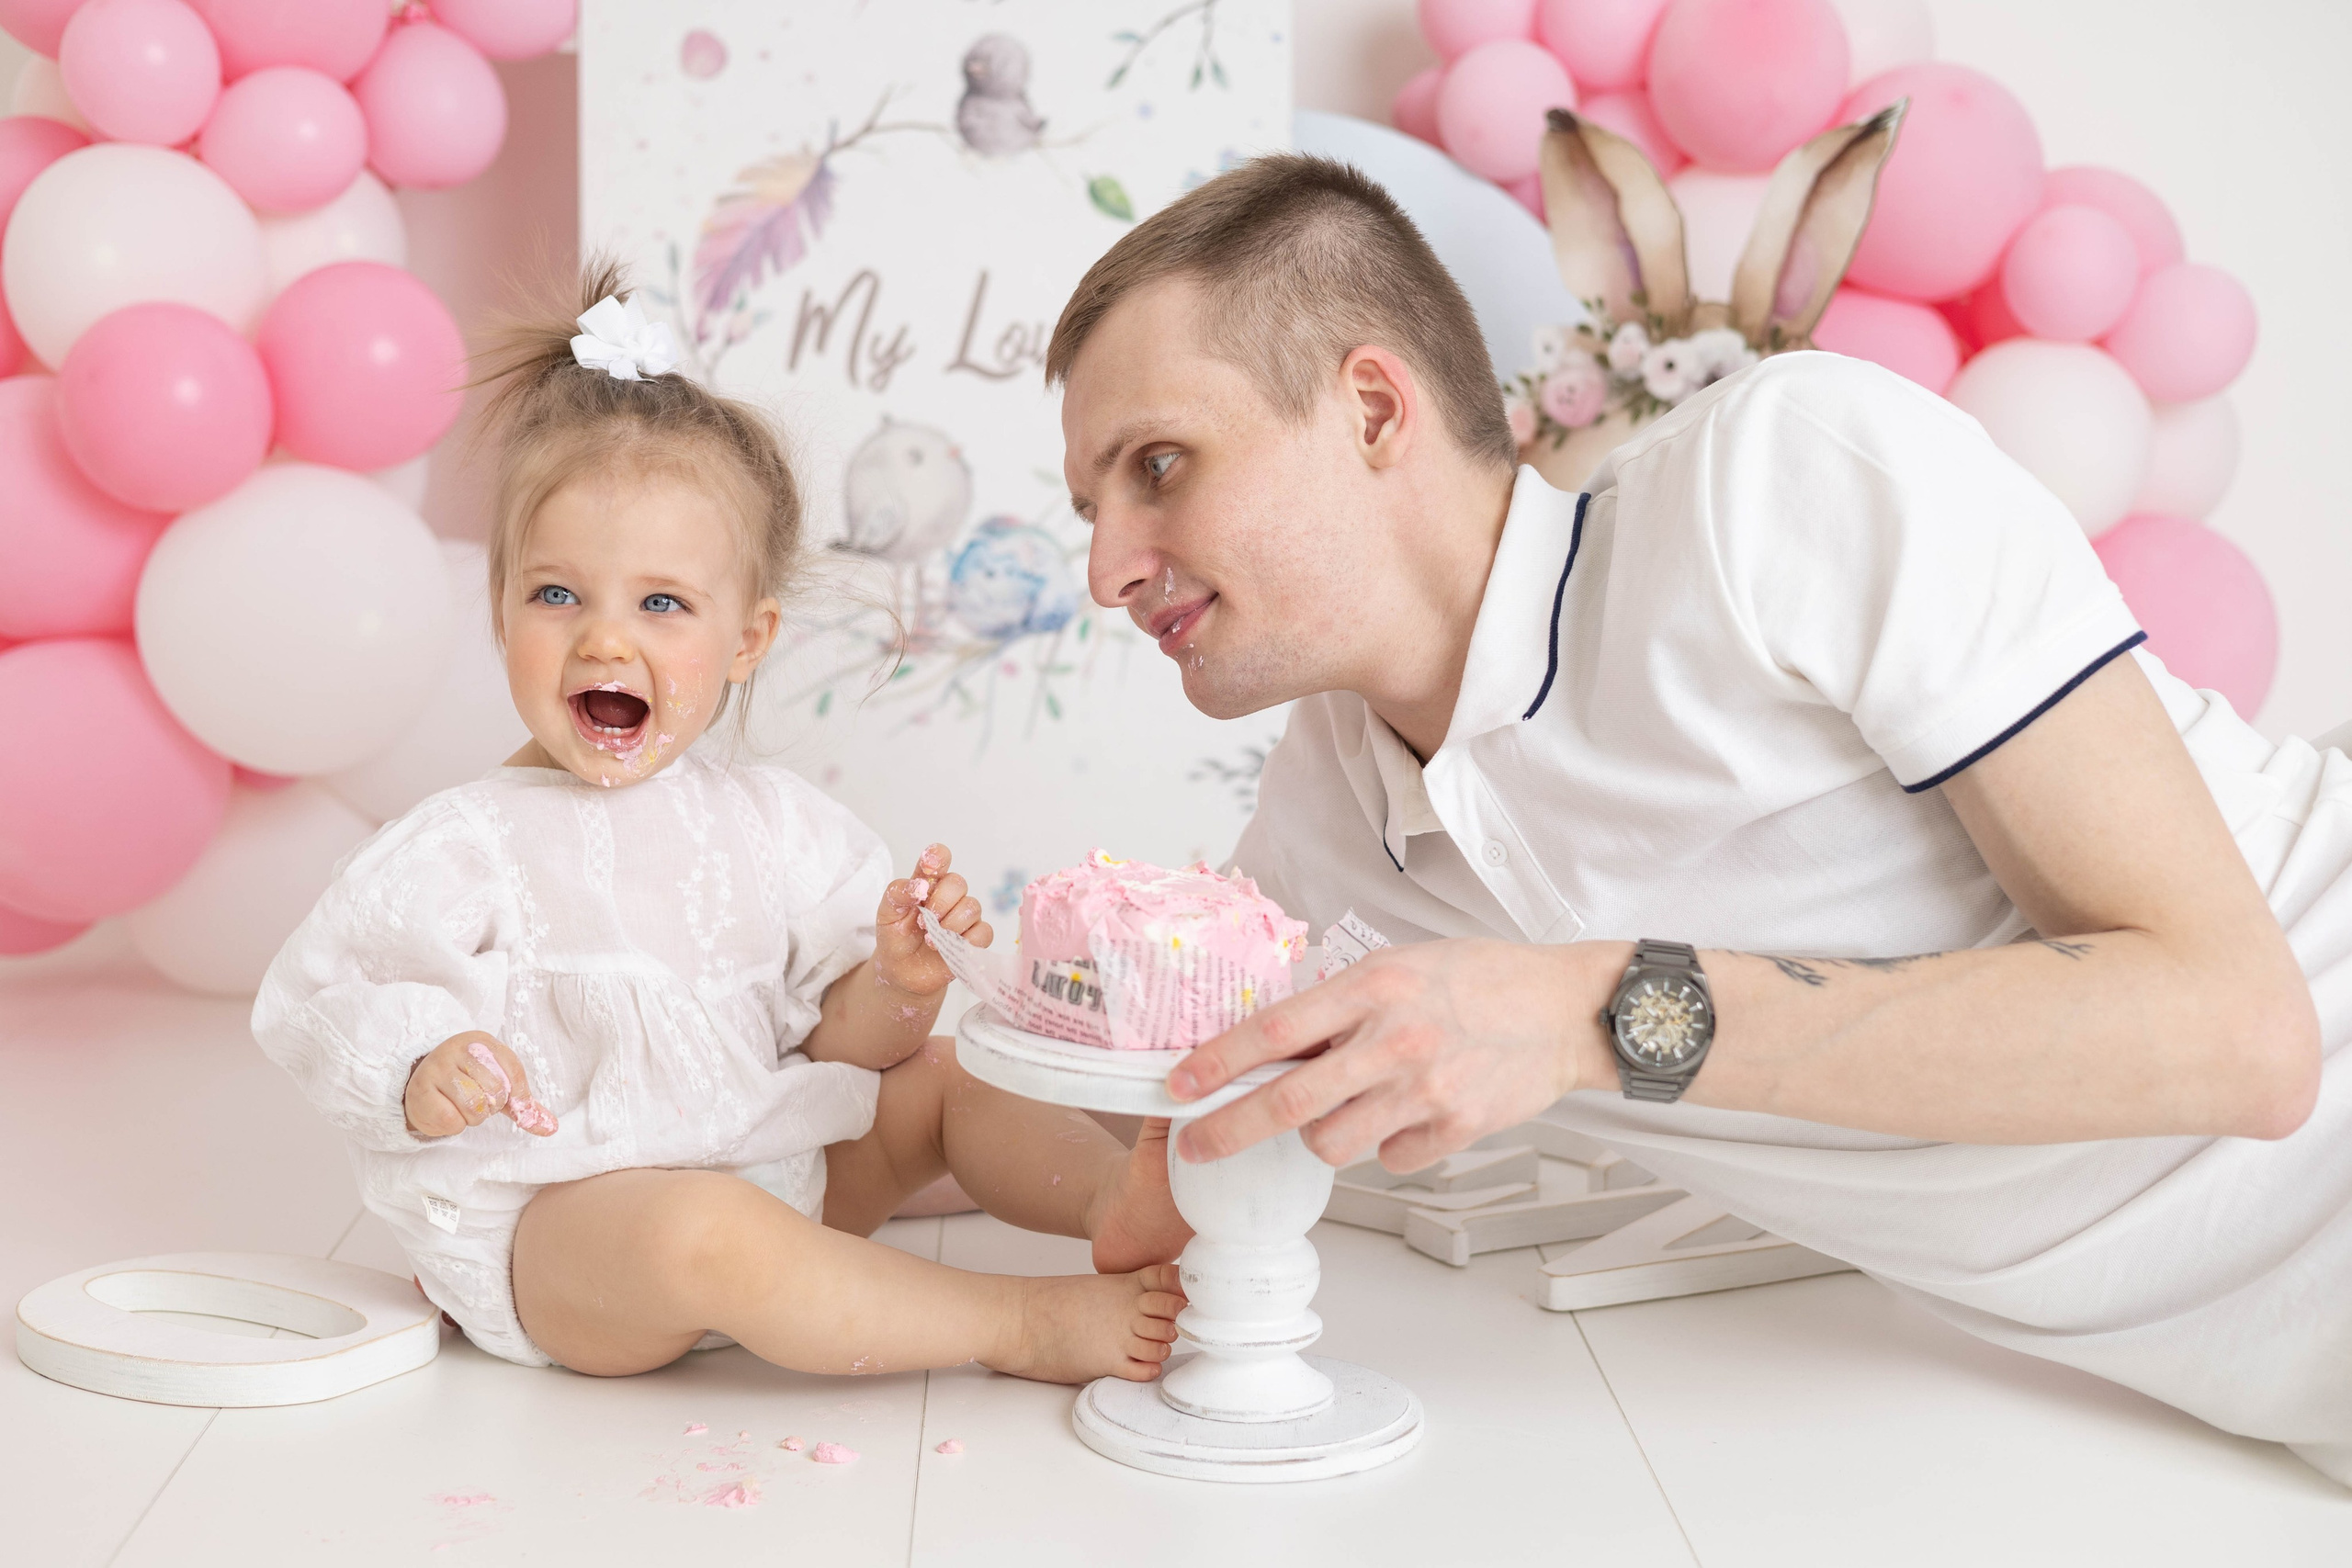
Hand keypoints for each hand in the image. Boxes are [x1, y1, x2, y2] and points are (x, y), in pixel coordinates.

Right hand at [403, 1031, 557, 1138]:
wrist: (424, 1088)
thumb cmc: (468, 1084)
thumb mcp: (500, 1085)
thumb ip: (525, 1105)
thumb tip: (552, 1128)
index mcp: (481, 1041)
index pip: (514, 1073)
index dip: (513, 1095)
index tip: (502, 1096)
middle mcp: (455, 1049)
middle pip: (495, 1091)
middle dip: (490, 1106)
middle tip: (474, 1098)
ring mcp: (435, 1068)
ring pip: (474, 1107)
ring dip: (473, 1117)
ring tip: (460, 1105)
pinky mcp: (419, 1093)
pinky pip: (452, 1121)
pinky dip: (454, 1125)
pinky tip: (446, 1111)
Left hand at [874, 843, 992, 996]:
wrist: (901, 971)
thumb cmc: (895, 937)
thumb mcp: (887, 914)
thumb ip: (898, 894)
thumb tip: (919, 885)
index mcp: (928, 883)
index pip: (939, 858)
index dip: (938, 857)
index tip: (929, 867)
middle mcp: (950, 896)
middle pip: (958, 883)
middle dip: (941, 902)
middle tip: (922, 922)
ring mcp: (964, 917)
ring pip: (973, 907)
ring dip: (950, 925)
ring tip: (930, 941)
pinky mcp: (974, 940)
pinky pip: (984, 932)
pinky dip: (968, 941)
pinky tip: (948, 949)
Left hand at [1164, 938, 1620, 1171]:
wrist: (1566, 1009)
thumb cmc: (1482, 979)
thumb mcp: (1401, 967)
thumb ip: (1342, 1004)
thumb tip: (1276, 1045)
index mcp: (1374, 988)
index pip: (1275, 1030)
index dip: (1218, 1063)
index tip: (1178, 1085)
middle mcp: (1394, 1041)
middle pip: (1288, 1103)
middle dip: (1229, 1131)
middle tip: (1196, 1146)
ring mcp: (1425, 1092)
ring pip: (1332, 1144)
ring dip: (1323, 1136)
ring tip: (1349, 1108)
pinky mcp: (1456, 1130)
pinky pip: (1391, 1159)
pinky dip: (1389, 1145)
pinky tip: (1413, 1112)